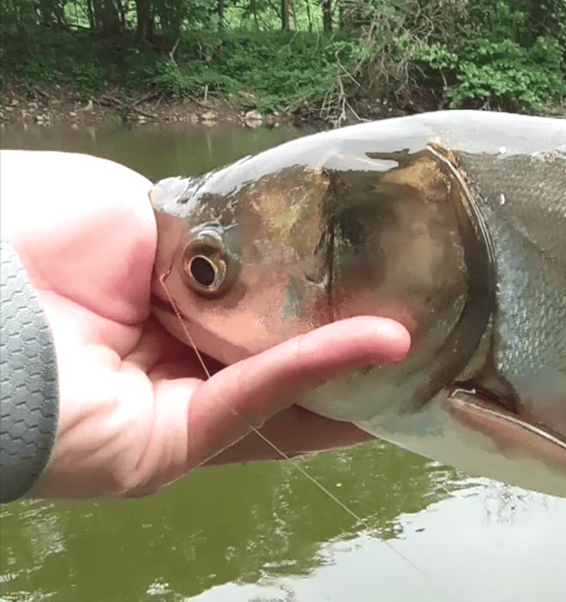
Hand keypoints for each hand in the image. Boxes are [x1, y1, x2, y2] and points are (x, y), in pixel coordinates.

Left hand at [0, 151, 410, 498]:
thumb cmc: (29, 235)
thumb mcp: (134, 206)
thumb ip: (211, 227)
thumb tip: (272, 244)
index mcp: (156, 296)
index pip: (257, 296)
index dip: (320, 281)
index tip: (383, 256)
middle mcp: (169, 357)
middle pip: (279, 348)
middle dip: (354, 326)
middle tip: (433, 299)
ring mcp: (174, 407)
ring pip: (285, 392)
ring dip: (359, 367)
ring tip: (438, 338)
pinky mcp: (174, 447)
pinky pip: (258, 406)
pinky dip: (322, 372)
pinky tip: (387, 342)